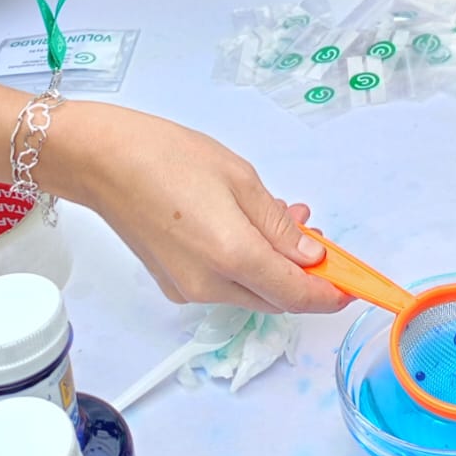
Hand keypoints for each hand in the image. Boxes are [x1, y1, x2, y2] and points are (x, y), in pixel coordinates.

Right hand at [51, 104, 343, 315]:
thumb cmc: (170, 158)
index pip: (295, 294)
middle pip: (274, 297)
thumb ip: (277, 224)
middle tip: (316, 234)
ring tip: (279, 217)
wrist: (103, 163)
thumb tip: (312, 256)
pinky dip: (243, 264)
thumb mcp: (239, 178)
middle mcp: (210, 286)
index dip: (329, 295)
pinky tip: (243, 227)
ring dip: (273, 265)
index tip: (352, 288)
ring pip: (249, 291)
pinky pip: (222, 283)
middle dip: (302, 275)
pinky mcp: (171, 283)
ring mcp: (187, 290)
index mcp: (233, 257)